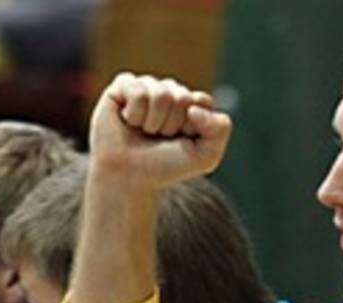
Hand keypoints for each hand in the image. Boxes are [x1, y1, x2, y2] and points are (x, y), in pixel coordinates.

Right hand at [88, 72, 231, 190]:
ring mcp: (147, 86)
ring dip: (153, 122)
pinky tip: (129, 122)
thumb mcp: (206, 156)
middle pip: (182, 97)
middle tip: (159, 138)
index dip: (193, 126)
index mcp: (192, 104)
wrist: (129, 178)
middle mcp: (170, 91)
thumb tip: (193, 108)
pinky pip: (137, 92)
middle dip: (171, 125)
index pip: (202, 101)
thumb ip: (220, 130)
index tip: (182, 140)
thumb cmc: (166, 165)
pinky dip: (135, 115)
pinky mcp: (123, 85)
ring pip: (160, 95)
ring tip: (144, 131)